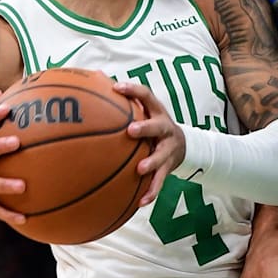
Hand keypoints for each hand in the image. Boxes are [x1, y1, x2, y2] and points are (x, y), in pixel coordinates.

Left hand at [115, 81, 185, 205]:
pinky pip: (160, 181)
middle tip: (131, 131)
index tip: (117, 87)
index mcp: (155, 111)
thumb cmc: (152, 124)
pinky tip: (140, 202)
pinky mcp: (168, 167)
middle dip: (146, 128)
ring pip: (162, 156)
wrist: (182, 144)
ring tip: (140, 169)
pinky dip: (151, 191)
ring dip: (152, 162)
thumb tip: (94, 75)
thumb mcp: (143, 109)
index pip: (146, 96)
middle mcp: (164, 128)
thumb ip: (123, 97)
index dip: (133, 90)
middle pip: (157, 126)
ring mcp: (168, 149)